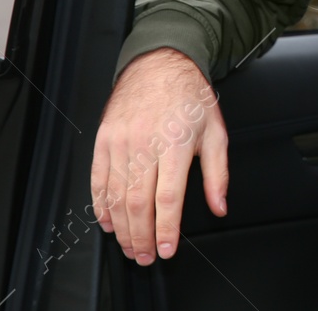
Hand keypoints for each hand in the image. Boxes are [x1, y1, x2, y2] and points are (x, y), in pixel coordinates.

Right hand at [92, 47, 229, 264]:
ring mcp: (121, 140)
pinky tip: (108, 221)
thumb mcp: (215, 131)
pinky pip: (98, 179)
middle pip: (138, 203)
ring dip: (121, 227)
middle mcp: (145, 143)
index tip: (166, 249)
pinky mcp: (104, 138)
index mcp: (176, 143)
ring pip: (116, 195)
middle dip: (141, 237)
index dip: (166, 230)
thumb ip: (217, 173)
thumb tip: (218, 206)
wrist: (160, 61)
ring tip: (129, 245)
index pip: (168, 198)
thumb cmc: (189, 95)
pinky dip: (101, 205)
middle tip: (145, 256)